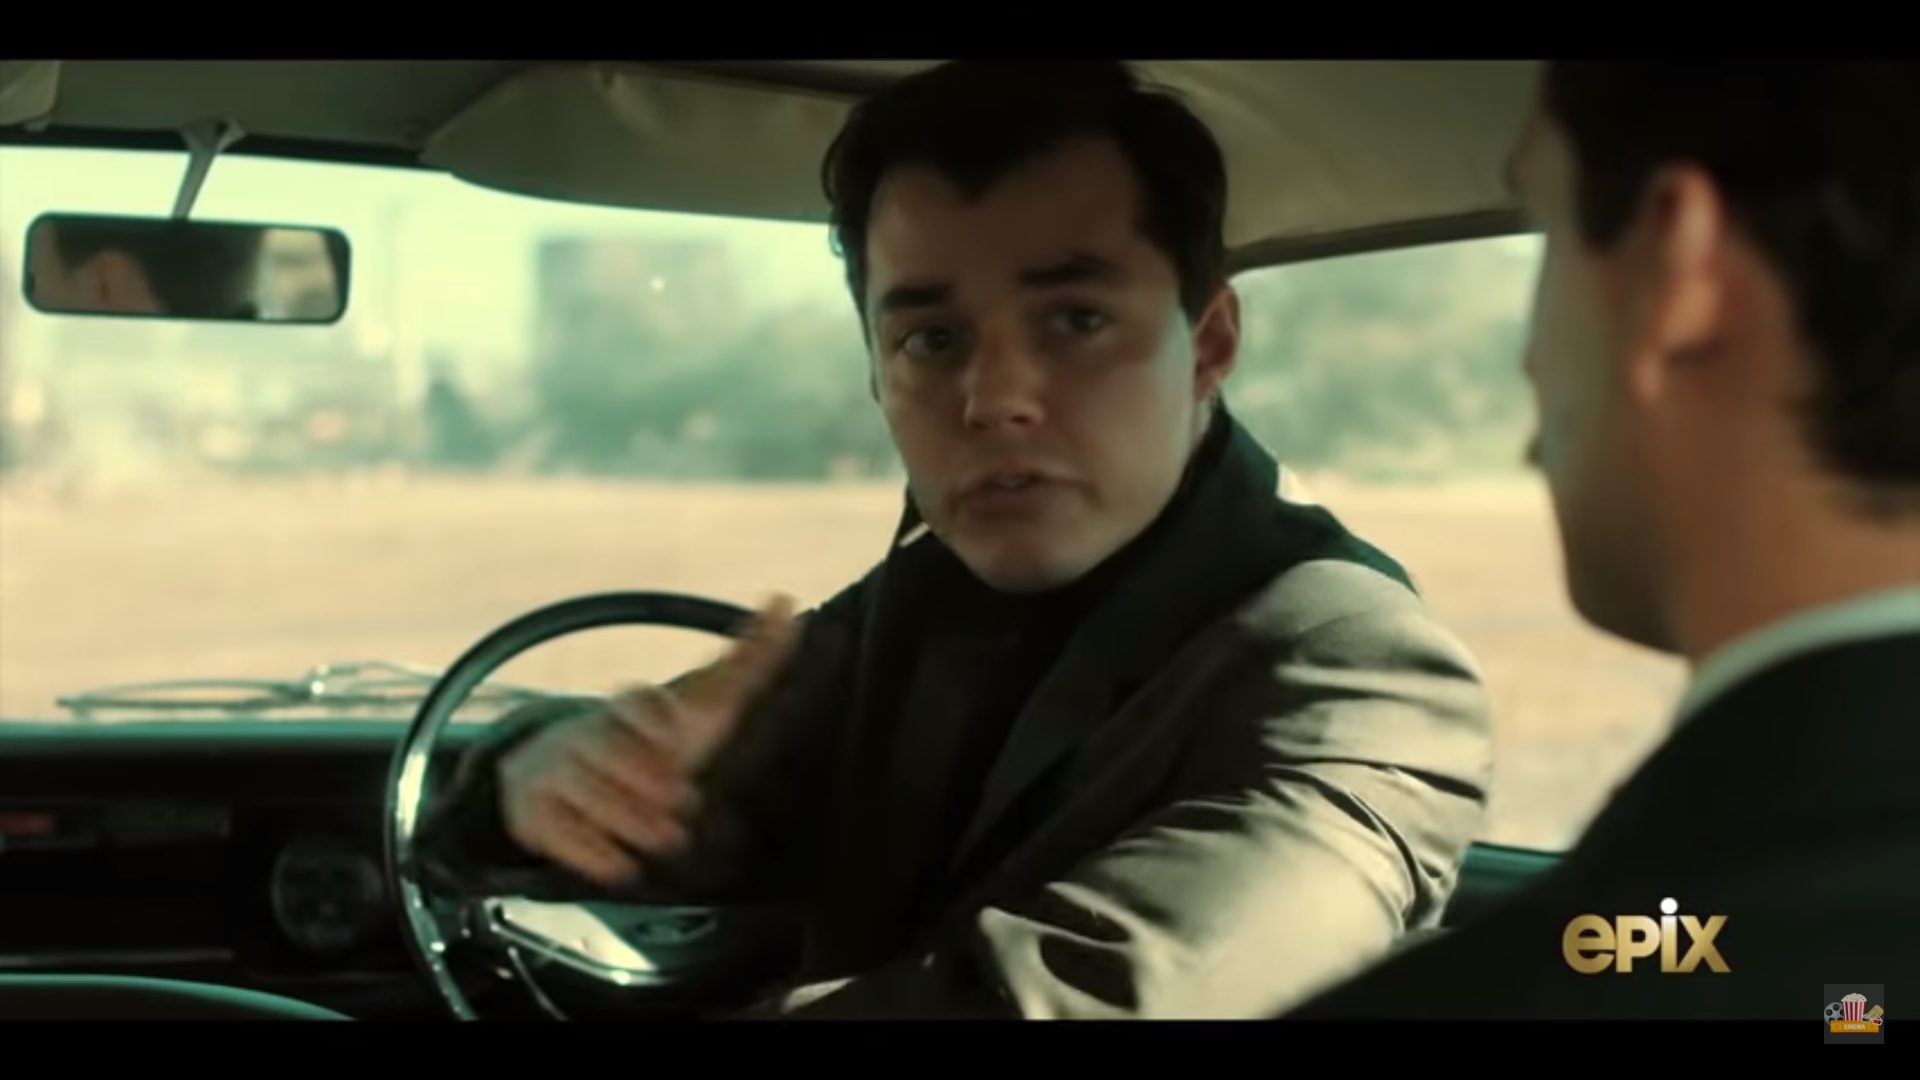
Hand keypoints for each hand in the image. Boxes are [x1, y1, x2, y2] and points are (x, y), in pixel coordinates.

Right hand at [496, 595, 800, 885]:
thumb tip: (787, 600)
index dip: (654, 718)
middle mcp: (586, 732)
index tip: (678, 735)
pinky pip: (554, 830)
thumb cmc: (657, 738)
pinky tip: (623, 868)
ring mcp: (554, 770)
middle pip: (604, 746)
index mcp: (630, 706)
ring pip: (579, 788)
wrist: (569, 772)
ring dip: (624, 817)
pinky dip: (589, 851)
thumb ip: (748, 660)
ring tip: (668, 840)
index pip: (635, 702)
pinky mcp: (534, 812)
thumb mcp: (705, 704)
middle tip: (683, 803)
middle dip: (640, 776)